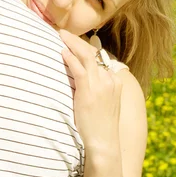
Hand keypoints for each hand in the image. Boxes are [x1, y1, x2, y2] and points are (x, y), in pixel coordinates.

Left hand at [59, 30, 122, 151]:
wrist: (105, 143)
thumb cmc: (101, 125)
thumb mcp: (104, 102)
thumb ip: (97, 87)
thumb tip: (82, 76)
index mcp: (115, 81)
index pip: (100, 57)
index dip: (86, 47)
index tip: (74, 41)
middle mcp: (110, 80)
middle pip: (93, 53)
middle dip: (78, 41)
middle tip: (64, 33)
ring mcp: (101, 85)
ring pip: (86, 57)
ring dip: (72, 44)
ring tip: (60, 35)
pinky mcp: (89, 91)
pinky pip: (79, 70)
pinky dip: (70, 59)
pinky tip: (62, 52)